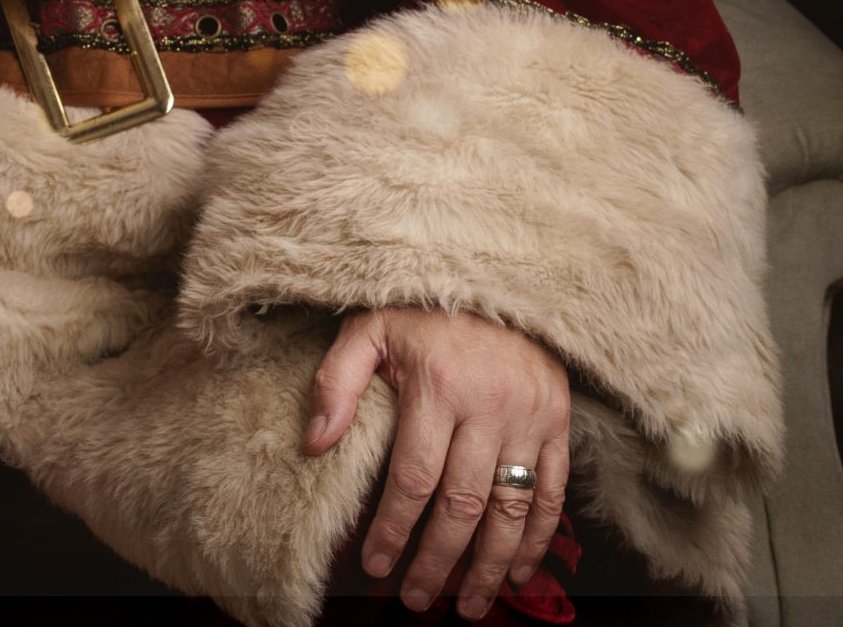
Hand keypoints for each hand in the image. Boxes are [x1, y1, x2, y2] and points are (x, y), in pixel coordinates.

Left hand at [305, 305, 570, 617]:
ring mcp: (530, 418)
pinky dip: (537, 538)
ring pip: (512, 509)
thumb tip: (313, 443)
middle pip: (463, 504)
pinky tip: (516, 570)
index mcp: (438, 386)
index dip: (393, 527)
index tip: (373, 565)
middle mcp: (490, 407)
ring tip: (466, 604)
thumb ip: (336, 382)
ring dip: (489, 565)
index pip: (414, 477)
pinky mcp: (559, 423)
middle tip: (415, 598)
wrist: (497, 278)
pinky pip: (553, 493)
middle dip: (438, 561)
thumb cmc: (422, 307)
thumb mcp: (368, 327)